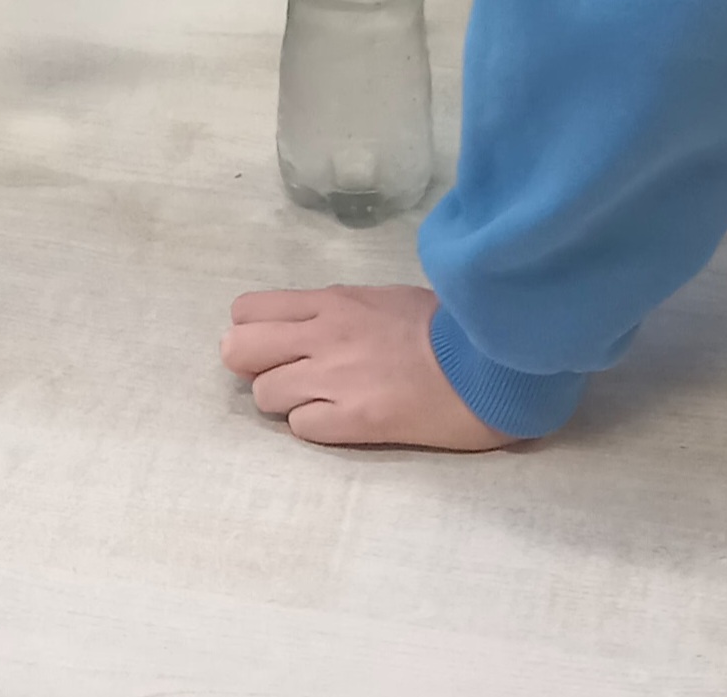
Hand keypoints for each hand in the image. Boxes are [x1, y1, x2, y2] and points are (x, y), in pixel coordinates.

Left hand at [221, 284, 513, 450]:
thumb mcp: (380, 298)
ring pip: (265, 394)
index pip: (248, 309)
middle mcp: (322, 335)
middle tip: (283, 376)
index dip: (252, 331)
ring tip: (320, 403)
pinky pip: (301, 427)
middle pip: (239, 350)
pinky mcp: (354, 420)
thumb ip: (335, 311)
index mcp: (330, 301)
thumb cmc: (443, 326)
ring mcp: (335, 378)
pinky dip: (314, 427)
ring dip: (286, 401)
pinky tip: (342, 422)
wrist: (487, 362)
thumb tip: (302, 328)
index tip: (272, 345)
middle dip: (252, 366)